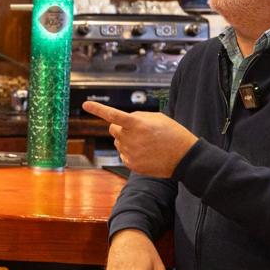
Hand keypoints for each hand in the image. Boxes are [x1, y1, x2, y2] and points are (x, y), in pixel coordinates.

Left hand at [82, 101, 197, 177]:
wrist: (184, 157)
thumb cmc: (173, 134)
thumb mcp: (158, 118)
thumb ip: (137, 116)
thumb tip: (122, 121)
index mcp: (138, 124)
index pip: (113, 115)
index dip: (98, 109)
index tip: (85, 104)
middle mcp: (131, 138)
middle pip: (113, 130)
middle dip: (120, 128)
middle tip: (136, 130)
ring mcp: (130, 153)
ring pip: (118, 142)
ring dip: (126, 140)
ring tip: (146, 143)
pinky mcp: (131, 164)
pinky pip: (123, 154)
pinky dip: (130, 152)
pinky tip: (145, 152)